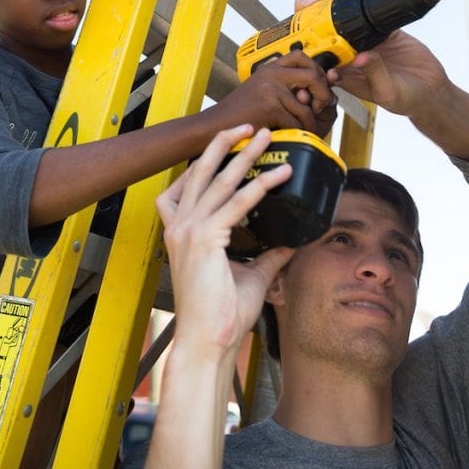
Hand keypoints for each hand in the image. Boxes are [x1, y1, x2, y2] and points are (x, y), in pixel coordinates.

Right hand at [156, 125, 294, 361]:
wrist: (207, 342)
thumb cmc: (221, 315)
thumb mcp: (250, 276)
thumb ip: (267, 256)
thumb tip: (289, 242)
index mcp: (181, 234)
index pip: (184, 186)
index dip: (204, 162)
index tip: (226, 145)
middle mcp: (180, 227)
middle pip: (199, 171)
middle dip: (223, 143)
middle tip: (246, 127)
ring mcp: (188, 231)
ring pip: (219, 180)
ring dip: (245, 154)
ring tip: (265, 137)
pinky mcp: (205, 239)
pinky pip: (237, 203)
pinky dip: (260, 186)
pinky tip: (279, 175)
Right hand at [216, 50, 336, 136]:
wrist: (216, 125)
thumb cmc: (239, 113)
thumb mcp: (259, 90)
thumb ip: (281, 83)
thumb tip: (313, 82)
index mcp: (269, 68)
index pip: (301, 56)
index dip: (317, 70)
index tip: (319, 85)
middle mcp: (271, 74)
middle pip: (314, 76)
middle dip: (323, 94)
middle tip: (320, 108)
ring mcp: (271, 89)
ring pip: (306, 106)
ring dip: (310, 122)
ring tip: (306, 128)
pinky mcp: (269, 106)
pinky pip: (296, 121)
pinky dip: (297, 131)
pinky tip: (292, 134)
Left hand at [294, 0, 447, 119]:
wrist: (431, 90)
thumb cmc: (404, 99)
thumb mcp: (387, 92)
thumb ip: (374, 74)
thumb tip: (360, 57)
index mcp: (342, 73)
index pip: (316, 57)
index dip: (305, 43)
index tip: (300, 30)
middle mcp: (348, 55)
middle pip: (322, 33)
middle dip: (311, 16)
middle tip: (308, 3)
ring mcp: (364, 41)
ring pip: (341, 20)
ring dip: (331, 4)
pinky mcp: (381, 31)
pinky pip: (366, 14)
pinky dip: (357, 2)